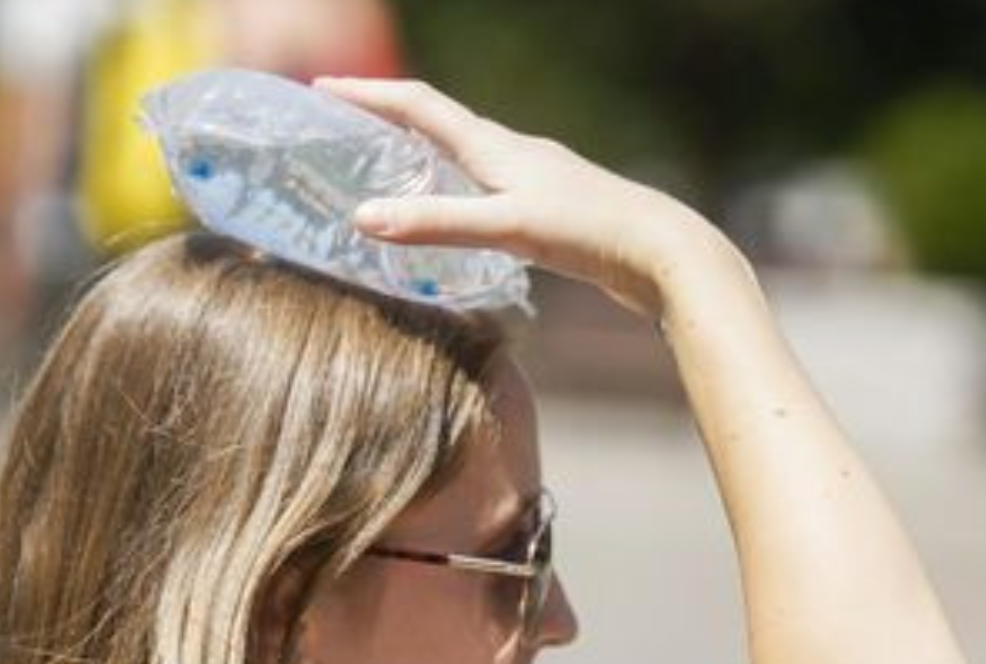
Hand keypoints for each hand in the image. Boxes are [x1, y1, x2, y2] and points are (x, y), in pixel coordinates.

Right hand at [315, 78, 737, 318]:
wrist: (664, 253)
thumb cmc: (589, 232)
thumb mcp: (506, 228)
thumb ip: (435, 224)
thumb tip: (360, 217)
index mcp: (495, 145)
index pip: (418, 105)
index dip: (368, 94)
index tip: (321, 89)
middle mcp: (510, 151)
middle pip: (435, 121)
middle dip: (383, 117)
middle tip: (338, 125)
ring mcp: (530, 177)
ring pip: (459, 153)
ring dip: (414, 151)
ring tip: (377, 166)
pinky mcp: (546, 207)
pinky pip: (480, 185)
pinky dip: (446, 187)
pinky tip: (446, 214)